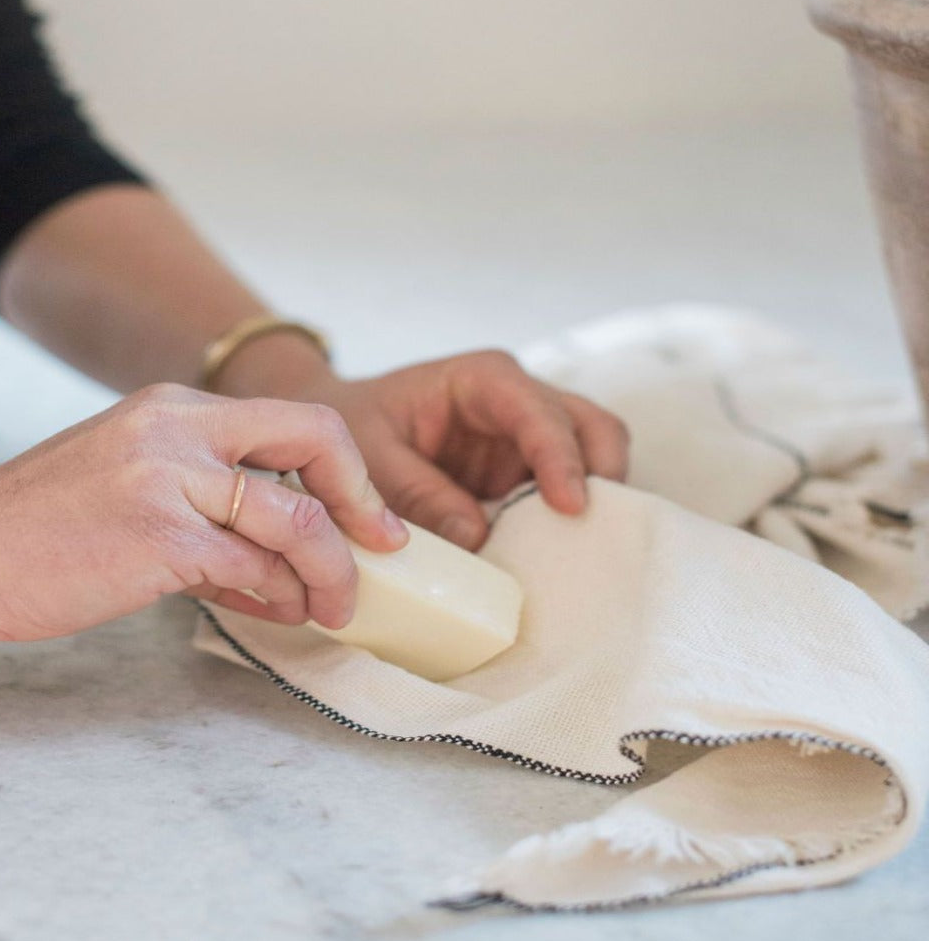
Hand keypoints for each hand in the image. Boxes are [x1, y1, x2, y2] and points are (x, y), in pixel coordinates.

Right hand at [0, 383, 407, 641]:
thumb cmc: (36, 531)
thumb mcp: (127, 482)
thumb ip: (205, 504)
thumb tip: (281, 563)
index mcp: (171, 406)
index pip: (293, 419)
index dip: (348, 470)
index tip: (372, 520)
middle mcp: (175, 425)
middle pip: (314, 440)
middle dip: (364, 503)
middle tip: (381, 553)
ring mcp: (165, 475)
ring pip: (294, 516)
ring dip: (329, 571)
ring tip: (331, 607)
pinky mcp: (154, 534)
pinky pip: (250, 565)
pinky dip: (279, 595)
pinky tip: (278, 613)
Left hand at [231, 346, 629, 551]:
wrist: (336, 435)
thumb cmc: (354, 428)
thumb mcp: (369, 456)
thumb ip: (417, 493)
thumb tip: (477, 538)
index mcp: (481, 380)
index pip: (536, 410)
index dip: (559, 455)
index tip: (570, 505)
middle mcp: (518, 403)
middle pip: (591, 425)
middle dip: (603, 473)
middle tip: (595, 529)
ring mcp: (528, 442)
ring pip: (594, 459)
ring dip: (596, 503)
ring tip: (584, 551)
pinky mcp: (524, 478)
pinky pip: (565, 497)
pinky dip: (569, 526)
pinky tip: (561, 560)